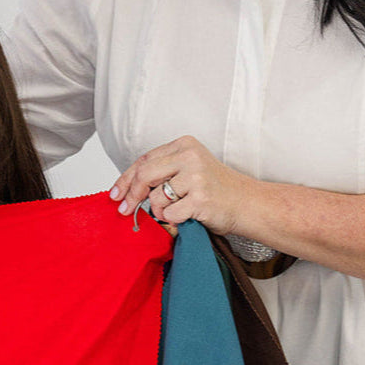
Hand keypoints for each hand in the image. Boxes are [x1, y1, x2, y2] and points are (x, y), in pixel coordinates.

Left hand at [110, 136, 255, 235]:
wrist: (248, 203)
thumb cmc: (217, 189)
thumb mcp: (189, 169)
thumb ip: (162, 172)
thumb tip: (127, 188)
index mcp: (184, 145)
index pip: (144, 160)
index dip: (125, 179)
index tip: (116, 194)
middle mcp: (190, 156)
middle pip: (145, 175)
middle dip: (132, 195)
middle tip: (125, 210)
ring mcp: (196, 177)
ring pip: (156, 198)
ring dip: (161, 211)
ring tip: (179, 210)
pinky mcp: (200, 198)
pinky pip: (170, 214)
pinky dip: (174, 220)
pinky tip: (188, 215)